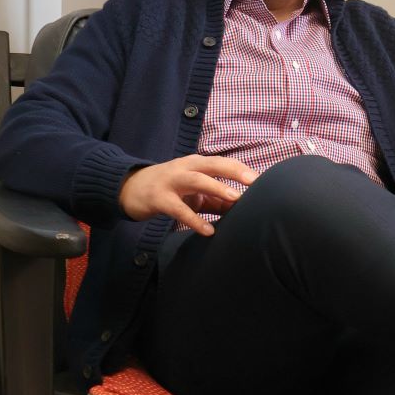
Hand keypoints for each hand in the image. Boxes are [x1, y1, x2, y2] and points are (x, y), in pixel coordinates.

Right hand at [118, 155, 258, 235]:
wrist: (129, 189)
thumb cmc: (170, 189)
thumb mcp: (195, 192)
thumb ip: (217, 199)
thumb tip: (243, 208)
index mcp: (197, 163)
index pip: (224, 163)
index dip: (243, 170)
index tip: (264, 180)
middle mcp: (186, 168)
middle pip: (214, 164)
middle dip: (236, 171)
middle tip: (256, 182)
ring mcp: (172, 181)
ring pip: (197, 180)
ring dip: (217, 188)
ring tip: (235, 199)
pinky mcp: (159, 198)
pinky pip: (179, 209)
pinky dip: (194, 219)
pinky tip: (208, 231)